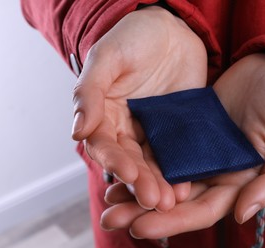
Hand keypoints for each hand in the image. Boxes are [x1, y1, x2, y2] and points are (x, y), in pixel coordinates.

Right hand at [72, 6, 206, 210]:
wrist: (173, 29)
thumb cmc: (135, 37)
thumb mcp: (107, 57)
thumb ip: (89, 92)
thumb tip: (76, 130)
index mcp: (104, 113)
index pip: (105, 144)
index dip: (115, 160)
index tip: (127, 175)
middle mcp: (127, 127)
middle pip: (130, 161)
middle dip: (140, 182)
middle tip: (154, 200)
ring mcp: (153, 131)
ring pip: (153, 163)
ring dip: (160, 184)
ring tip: (170, 202)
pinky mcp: (177, 131)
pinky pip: (177, 154)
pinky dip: (180, 170)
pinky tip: (187, 185)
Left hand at [100, 53, 264, 237]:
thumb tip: (241, 216)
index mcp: (239, 183)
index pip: (201, 210)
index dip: (172, 222)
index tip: (140, 227)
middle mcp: (216, 172)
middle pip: (176, 199)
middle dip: (143, 210)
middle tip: (110, 217)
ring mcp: (201, 150)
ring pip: (164, 175)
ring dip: (136, 186)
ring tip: (107, 194)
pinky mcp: (190, 127)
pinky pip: (163, 145)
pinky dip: (143, 156)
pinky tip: (120, 159)